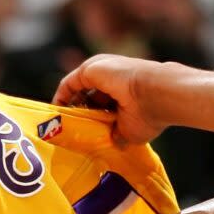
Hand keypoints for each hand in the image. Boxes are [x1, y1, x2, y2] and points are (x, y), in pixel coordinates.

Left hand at [53, 54, 168, 144]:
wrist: (157, 94)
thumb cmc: (148, 114)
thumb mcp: (129, 130)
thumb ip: (118, 134)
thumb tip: (114, 143)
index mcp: (123, 89)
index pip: (101, 103)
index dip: (90, 118)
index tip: (81, 134)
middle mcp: (111, 76)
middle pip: (87, 96)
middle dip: (78, 114)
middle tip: (68, 133)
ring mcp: (99, 70)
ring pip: (77, 90)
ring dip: (68, 108)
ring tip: (59, 127)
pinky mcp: (89, 69)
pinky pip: (68, 85)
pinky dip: (61, 99)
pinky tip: (56, 115)